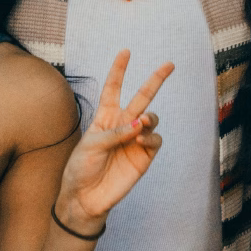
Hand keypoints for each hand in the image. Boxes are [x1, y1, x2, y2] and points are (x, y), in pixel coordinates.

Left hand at [51, 51, 172, 234]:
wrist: (85, 198)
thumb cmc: (81, 169)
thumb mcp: (90, 146)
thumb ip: (115, 132)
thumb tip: (140, 124)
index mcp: (104, 118)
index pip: (113, 89)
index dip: (119, 70)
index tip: (125, 52)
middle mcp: (122, 125)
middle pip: (141, 96)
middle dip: (155, 80)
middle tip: (169, 64)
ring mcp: (135, 140)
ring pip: (152, 118)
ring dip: (149, 117)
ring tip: (142, 123)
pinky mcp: (143, 157)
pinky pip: (154, 140)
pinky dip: (150, 137)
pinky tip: (140, 140)